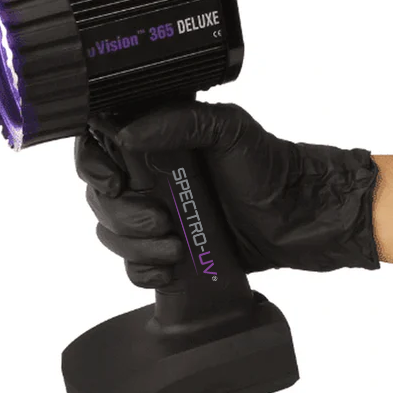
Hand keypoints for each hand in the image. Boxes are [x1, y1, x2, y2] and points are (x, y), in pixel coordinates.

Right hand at [75, 102, 378, 287]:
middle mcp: (151, 176)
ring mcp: (158, 215)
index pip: (100, 147)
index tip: (114, 182)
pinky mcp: (168, 250)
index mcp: (158, 140)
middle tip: (161, 222)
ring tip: (175, 248)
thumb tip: (126, 132)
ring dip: (135, 246)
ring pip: (112, 234)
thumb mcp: (230, 129)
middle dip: (124, 216)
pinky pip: (133, 266)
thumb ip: (180, 120)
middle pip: (101, 197)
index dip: (94, 166)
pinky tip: (169, 270)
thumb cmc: (270, 169)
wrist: (299, 221)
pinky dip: (143, 271)